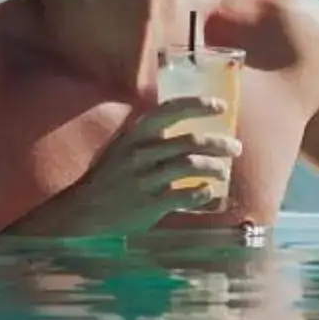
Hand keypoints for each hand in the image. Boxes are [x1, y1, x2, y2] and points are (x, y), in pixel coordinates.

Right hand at [12, 101, 240, 241]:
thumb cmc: (108, 179)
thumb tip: (188, 128)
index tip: (220, 107)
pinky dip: (202, 192)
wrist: (83, 214)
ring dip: (216, 167)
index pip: (171, 109)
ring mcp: (145, 179)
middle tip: (235, 147)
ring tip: (224, 172)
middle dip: (220, 143)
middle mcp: (141, 152)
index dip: (199, 105)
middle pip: (191, 141)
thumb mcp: (123, 148)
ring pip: (193, 165)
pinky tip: (207, 192)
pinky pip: (186, 195)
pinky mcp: (150, 204)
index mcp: (135, 134)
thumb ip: (150, 137)